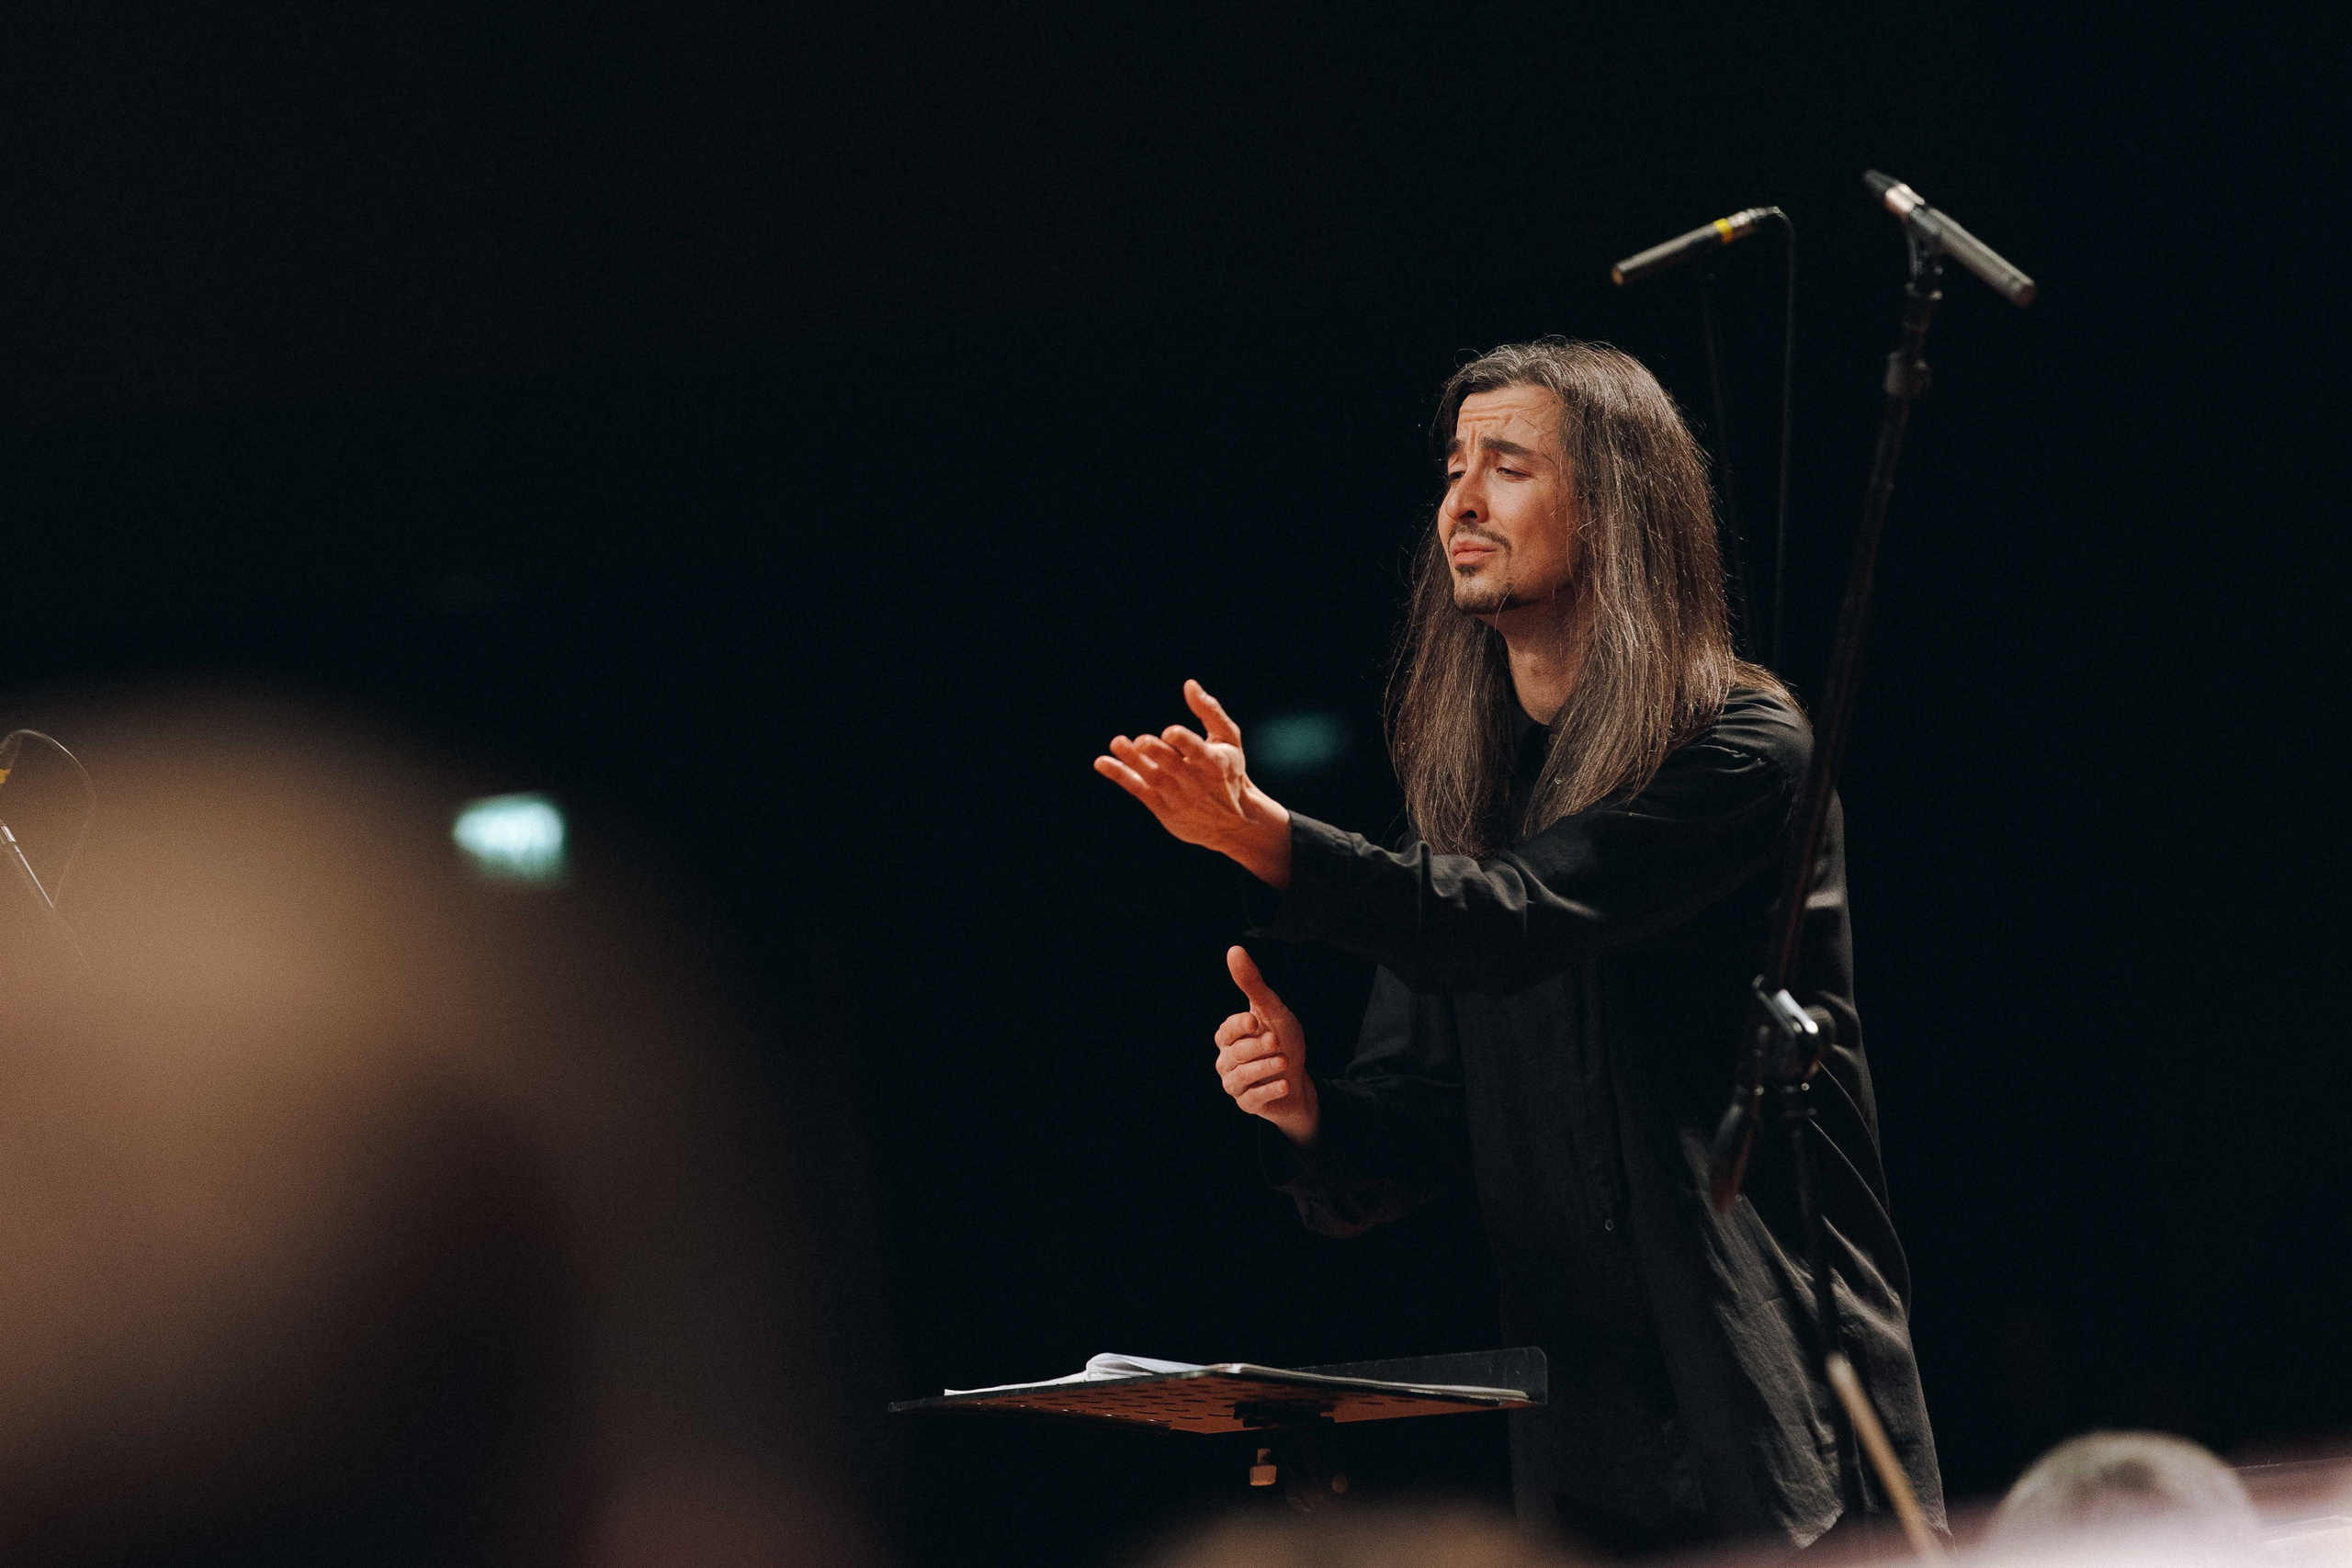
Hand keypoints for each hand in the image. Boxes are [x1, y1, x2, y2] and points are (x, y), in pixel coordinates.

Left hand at [1094, 680, 1291, 887]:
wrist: (1232, 821)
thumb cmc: (1227, 771)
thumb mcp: (1228, 740)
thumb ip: (1210, 712)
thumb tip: (1189, 685)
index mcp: (1214, 763)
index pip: (1198, 752)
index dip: (1184, 742)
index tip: (1170, 732)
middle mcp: (1194, 781)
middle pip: (1172, 766)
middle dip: (1157, 753)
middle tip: (1141, 741)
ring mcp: (1177, 796)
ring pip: (1152, 778)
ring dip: (1133, 761)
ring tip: (1117, 742)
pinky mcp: (1161, 807)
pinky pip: (1138, 790)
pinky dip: (1120, 776)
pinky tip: (1102, 762)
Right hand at [1213, 946, 1318, 1146]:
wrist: (1300, 1078)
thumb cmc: (1283, 1040)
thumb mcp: (1272, 1010)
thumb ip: (1252, 985)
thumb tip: (1234, 950)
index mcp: (1230, 1037)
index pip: (1226, 1031)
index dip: (1239, 1026)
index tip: (1255, 1021)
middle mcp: (1227, 1060)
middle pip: (1234, 1054)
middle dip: (1256, 1048)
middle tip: (1276, 1041)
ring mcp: (1235, 1084)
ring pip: (1240, 1078)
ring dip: (1263, 1068)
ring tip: (1283, 1062)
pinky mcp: (1247, 1104)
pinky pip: (1251, 1100)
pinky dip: (1268, 1091)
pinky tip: (1284, 1083)